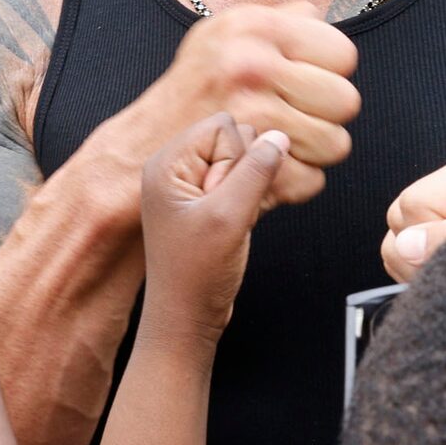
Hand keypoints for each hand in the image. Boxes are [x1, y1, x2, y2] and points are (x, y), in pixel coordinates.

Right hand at [120, 3, 358, 208]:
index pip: (343, 53)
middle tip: (295, 117)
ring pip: (336, 144)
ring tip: (282, 142)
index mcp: (254, 26)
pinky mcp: (250, 163)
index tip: (304, 84)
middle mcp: (253, 64)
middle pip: (346, 101)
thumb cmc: (193, 90)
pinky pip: (313, 180)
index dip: (330, 74)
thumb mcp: (224, 33)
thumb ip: (277, 20)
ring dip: (314, 151)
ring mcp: (252, 114)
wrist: (144, 145)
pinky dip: (295, 182)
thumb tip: (319, 16)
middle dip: (326, 116)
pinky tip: (269, 167)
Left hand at [139, 114, 291, 343]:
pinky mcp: (210, 203)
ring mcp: (194, 187)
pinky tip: (242, 223)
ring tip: (231, 222)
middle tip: (226, 212)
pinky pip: (244, 183)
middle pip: (236, 140)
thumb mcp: (228, 217)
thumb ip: (256, 172)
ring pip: (245, 162)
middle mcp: (177, 170)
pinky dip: (252, 200)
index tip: (225, 194)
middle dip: (244, 174)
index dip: (237, 159)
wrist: (187, 319)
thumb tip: (278, 138)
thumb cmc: (193, 277)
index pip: (223, 126)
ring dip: (249, 190)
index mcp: (167, 164)